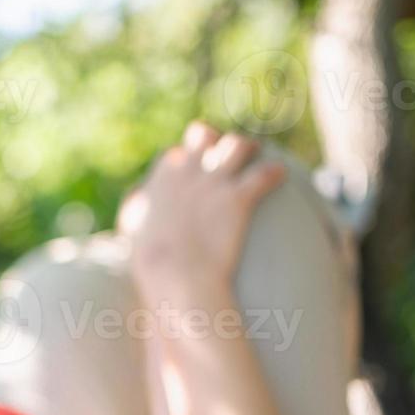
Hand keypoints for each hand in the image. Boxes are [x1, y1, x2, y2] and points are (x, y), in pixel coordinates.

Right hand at [114, 121, 286, 294]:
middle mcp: (186, 174)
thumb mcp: (134, 232)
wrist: (177, 278)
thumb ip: (137, 211)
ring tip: (259, 157)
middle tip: (229, 155)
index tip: (193, 171)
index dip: (185, 161)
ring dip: (249, 149)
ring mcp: (213, 183)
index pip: (174, 156)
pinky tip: (280, 175)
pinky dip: (274, 172)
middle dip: (217, 141)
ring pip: (237, 145)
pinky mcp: (238, 198)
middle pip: (204, 136)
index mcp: (160, 182)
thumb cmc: (153, 264)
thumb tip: (137, 201)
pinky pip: (265, 172)